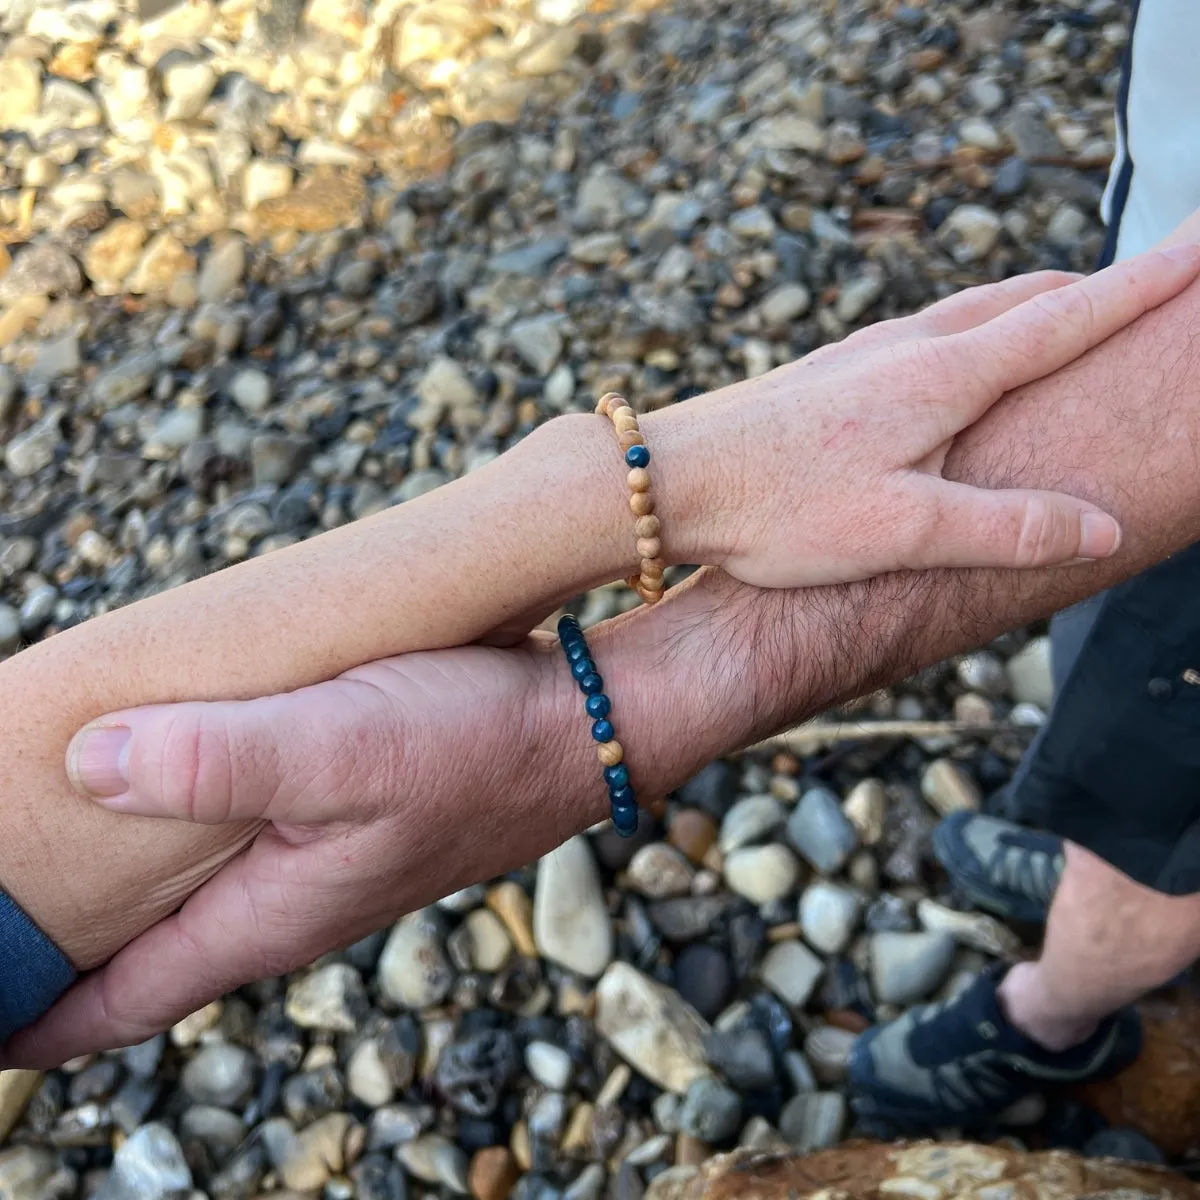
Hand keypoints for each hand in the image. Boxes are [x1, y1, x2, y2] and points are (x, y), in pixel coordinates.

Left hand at [0, 637, 586, 1064]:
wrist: (586, 724)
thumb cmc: (477, 741)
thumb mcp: (344, 748)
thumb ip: (219, 763)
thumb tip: (86, 764)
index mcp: (268, 915)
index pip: (115, 1002)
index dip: (28, 1011)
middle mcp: (287, 904)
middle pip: (144, 953)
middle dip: (59, 946)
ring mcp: (321, 862)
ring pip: (191, 894)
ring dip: (120, 880)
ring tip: (49, 845)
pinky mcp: (348, 815)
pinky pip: (238, 837)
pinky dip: (183, 826)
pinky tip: (165, 776)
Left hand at [660, 245, 1199, 585]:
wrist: (670, 480)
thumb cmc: (778, 508)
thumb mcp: (902, 530)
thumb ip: (1006, 528)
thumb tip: (1100, 528)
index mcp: (942, 376)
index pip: (1068, 317)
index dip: (1146, 286)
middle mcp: (905, 347)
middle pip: (1021, 300)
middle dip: (1093, 290)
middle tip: (1146, 287)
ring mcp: (861, 355)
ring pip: (967, 313)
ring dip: (1028, 306)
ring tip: (1064, 313)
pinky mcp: (828, 375)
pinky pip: (923, 335)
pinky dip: (971, 332)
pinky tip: (954, 361)